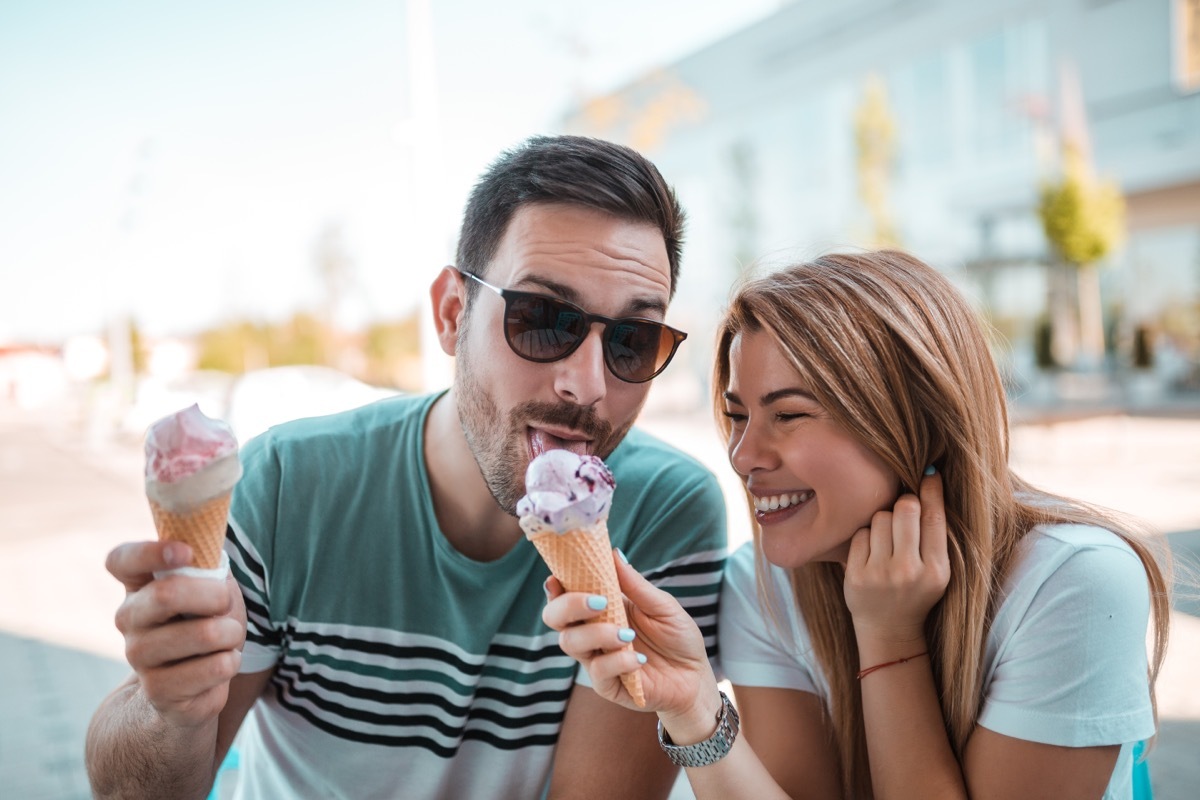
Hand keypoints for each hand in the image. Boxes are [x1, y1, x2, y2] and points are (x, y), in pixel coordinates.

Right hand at [107, 540, 246, 727]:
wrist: (193, 685)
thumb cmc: (205, 622)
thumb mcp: (210, 587)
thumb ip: (206, 565)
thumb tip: (211, 548)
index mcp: (138, 586)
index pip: (121, 560)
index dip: (149, 552)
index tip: (185, 552)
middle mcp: (128, 619)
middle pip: (166, 595)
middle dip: (215, 595)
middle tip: (226, 602)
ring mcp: (138, 657)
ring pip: (204, 634)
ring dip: (231, 633)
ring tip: (227, 637)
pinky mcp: (159, 691)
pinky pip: (214, 668)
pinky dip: (231, 662)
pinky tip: (221, 664)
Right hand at [542, 551, 717, 721]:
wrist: (696, 677)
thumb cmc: (678, 637)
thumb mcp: (662, 606)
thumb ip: (635, 584)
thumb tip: (614, 552)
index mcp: (602, 607)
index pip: (565, 594)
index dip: (555, 586)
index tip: (556, 578)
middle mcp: (592, 631)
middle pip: (554, 617)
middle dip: (568, 606)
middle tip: (598, 602)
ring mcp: (597, 658)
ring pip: (570, 643)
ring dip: (596, 633)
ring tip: (627, 635)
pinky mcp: (607, 684)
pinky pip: (597, 671)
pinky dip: (617, 661)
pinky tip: (639, 660)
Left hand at [843, 470, 950, 644]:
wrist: (889, 630)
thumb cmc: (916, 592)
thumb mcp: (937, 571)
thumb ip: (934, 535)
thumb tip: (929, 480)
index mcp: (937, 570)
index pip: (934, 518)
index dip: (932, 490)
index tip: (929, 473)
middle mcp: (909, 571)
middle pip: (905, 509)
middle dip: (904, 504)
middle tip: (905, 512)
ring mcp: (880, 574)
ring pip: (880, 518)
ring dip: (883, 522)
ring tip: (888, 542)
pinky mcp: (856, 575)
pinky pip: (860, 534)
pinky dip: (865, 538)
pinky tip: (872, 553)